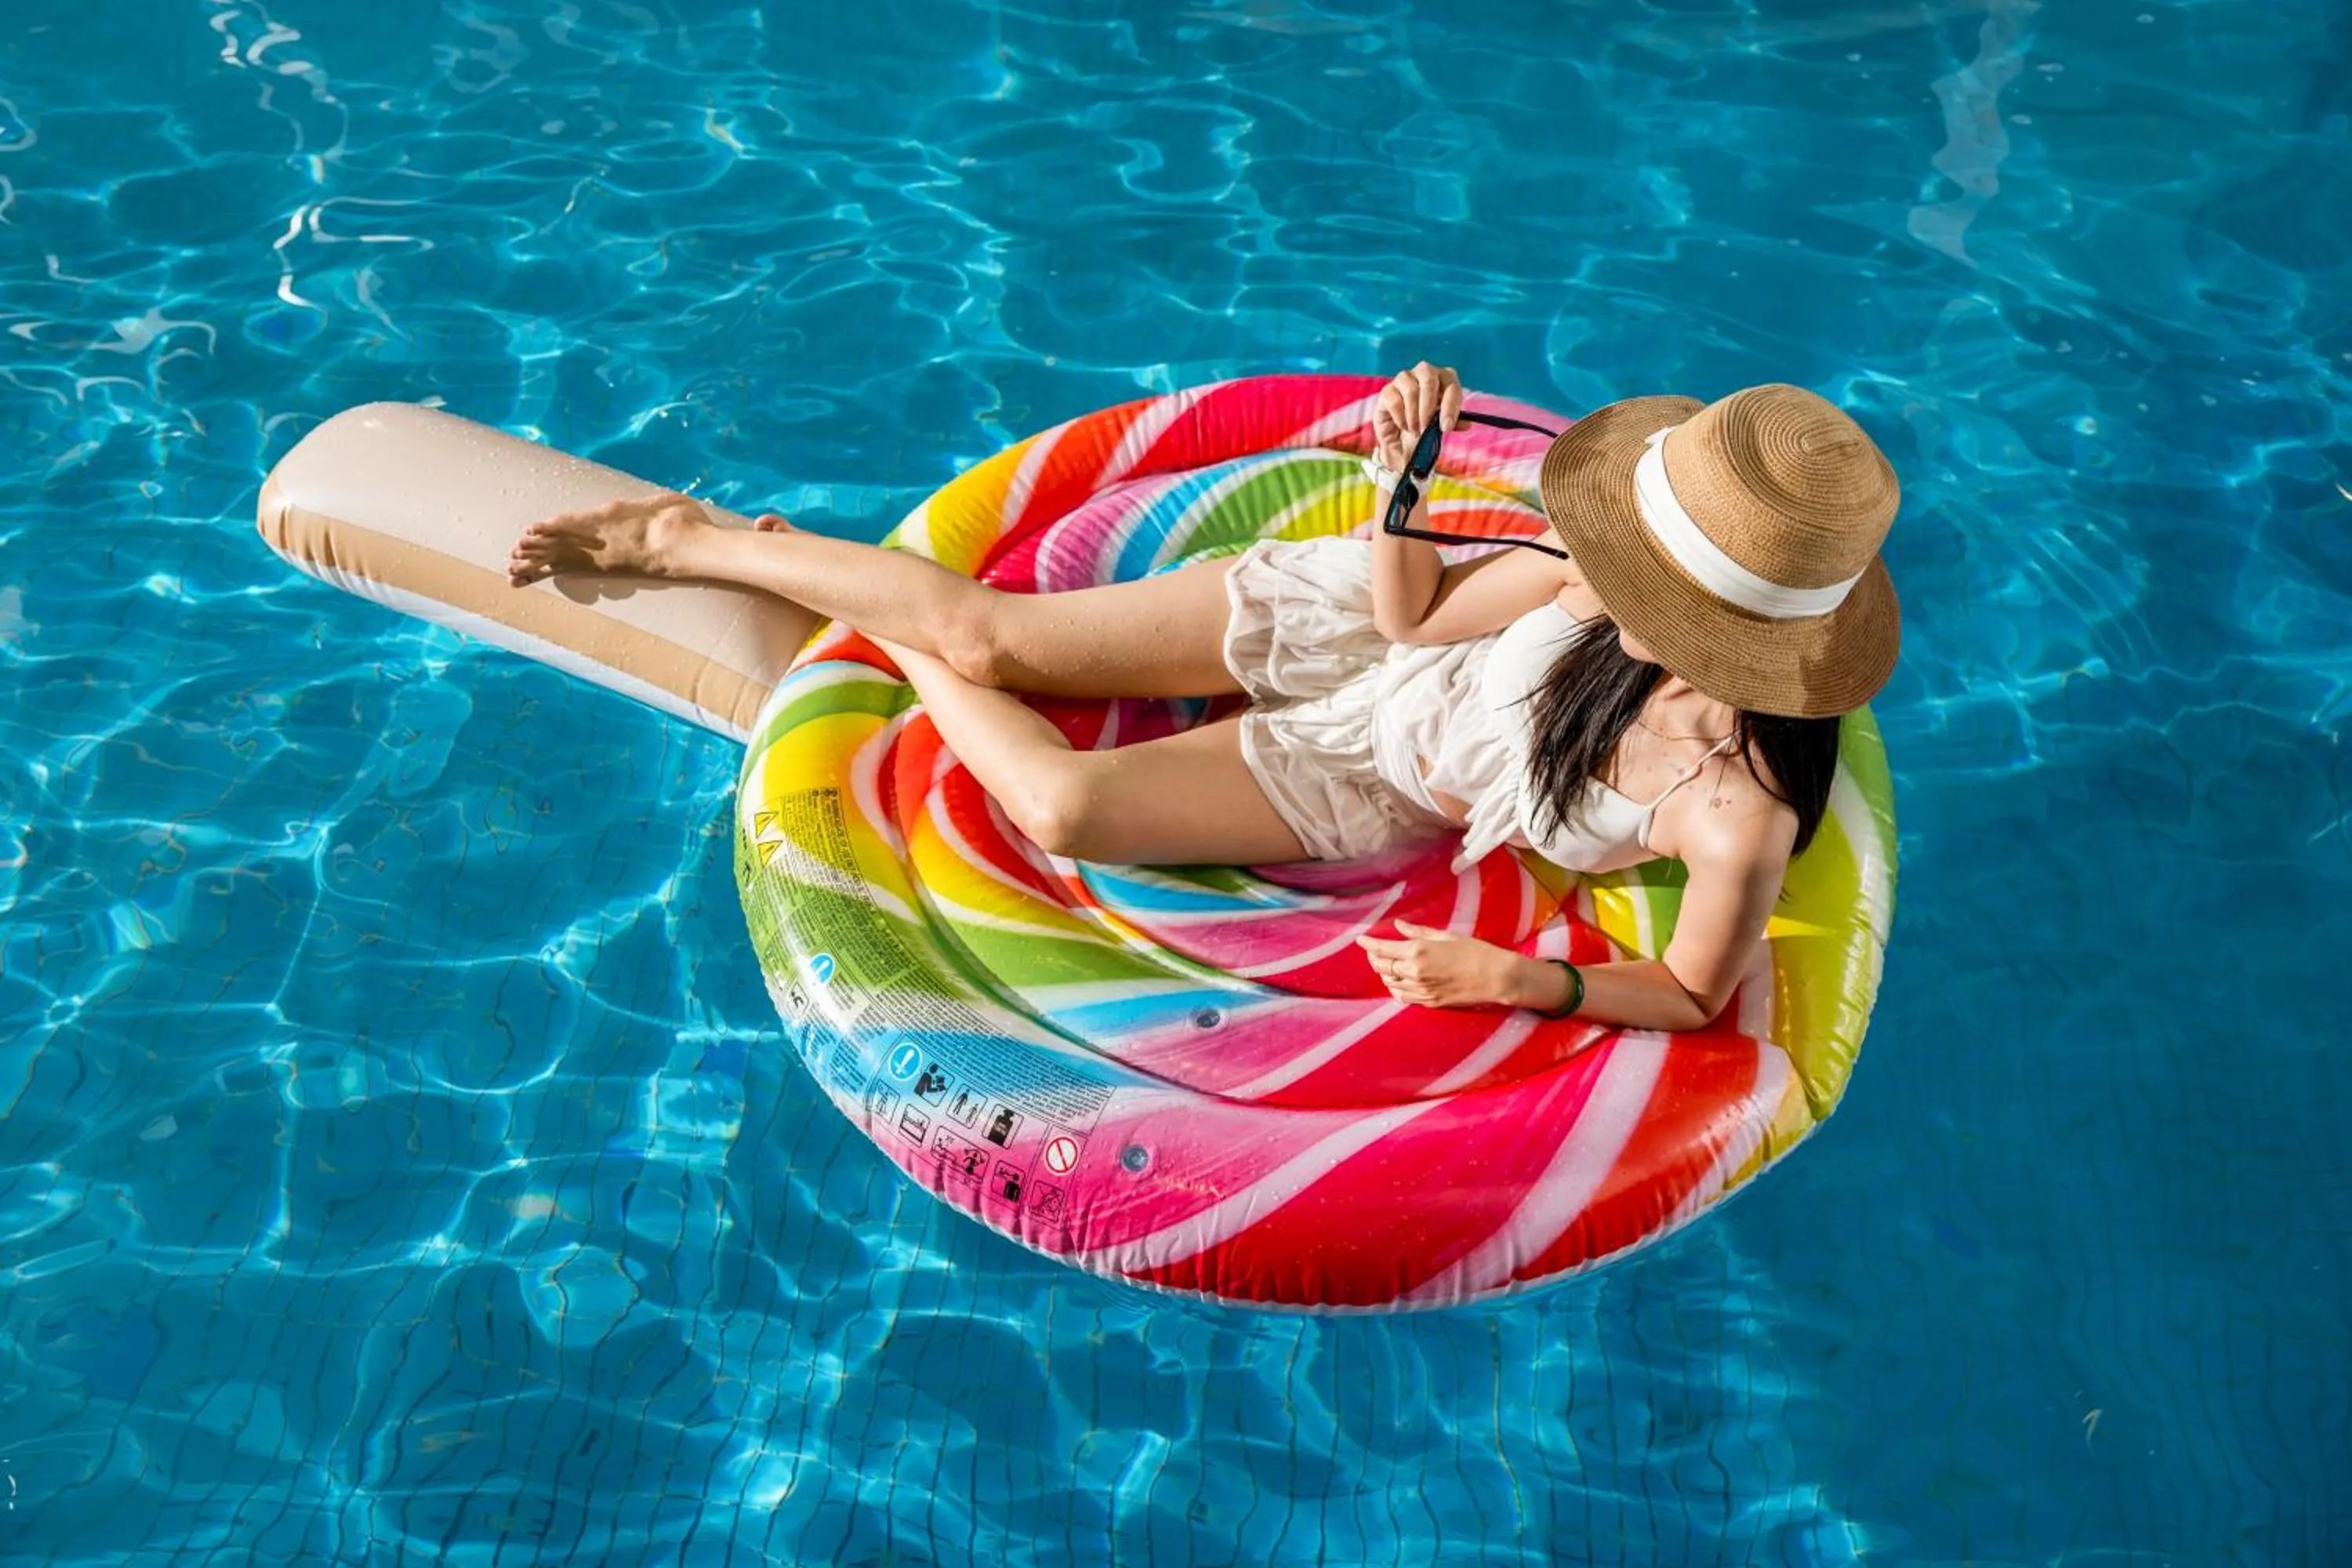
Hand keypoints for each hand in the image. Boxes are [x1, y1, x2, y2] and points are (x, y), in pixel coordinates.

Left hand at [1355, 919, 1517, 1008]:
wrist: (1496, 977)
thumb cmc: (1475, 951)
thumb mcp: (1445, 935)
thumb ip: (1418, 932)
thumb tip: (1398, 925)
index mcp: (1418, 951)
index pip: (1382, 949)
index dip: (1368, 944)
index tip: (1360, 939)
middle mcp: (1415, 972)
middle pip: (1381, 967)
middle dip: (1374, 958)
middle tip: (1374, 950)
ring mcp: (1421, 989)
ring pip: (1389, 983)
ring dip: (1384, 973)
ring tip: (1387, 964)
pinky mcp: (1429, 1002)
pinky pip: (1402, 997)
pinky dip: (1395, 988)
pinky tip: (1399, 981)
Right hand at [1372, 361, 1464, 472]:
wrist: (1402, 441)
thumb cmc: (1427, 428)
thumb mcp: (1443, 426)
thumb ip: (1455, 422)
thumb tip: (1467, 424)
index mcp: (1443, 377)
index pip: (1451, 384)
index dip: (1450, 406)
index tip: (1446, 427)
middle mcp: (1424, 372)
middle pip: (1429, 378)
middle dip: (1429, 407)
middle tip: (1427, 427)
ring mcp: (1403, 379)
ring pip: (1411, 390)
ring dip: (1414, 416)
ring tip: (1416, 430)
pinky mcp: (1387, 391)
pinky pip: (1395, 401)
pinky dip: (1401, 419)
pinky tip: (1404, 426)